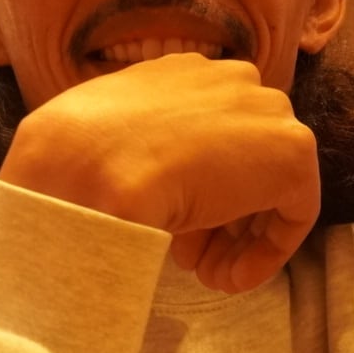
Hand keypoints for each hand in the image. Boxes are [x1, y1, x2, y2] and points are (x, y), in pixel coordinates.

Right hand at [0, 54, 319, 292]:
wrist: (82, 168)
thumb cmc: (61, 158)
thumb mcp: (76, 139)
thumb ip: (109, 148)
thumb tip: (108, 182)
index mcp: (177, 73)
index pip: (200, 133)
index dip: (184, 187)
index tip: (164, 225)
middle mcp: (226, 80)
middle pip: (236, 158)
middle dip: (212, 214)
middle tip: (182, 254)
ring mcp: (262, 112)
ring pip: (263, 185)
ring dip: (233, 236)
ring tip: (202, 273)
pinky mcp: (290, 154)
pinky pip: (293, 211)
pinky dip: (264, 252)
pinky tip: (225, 279)